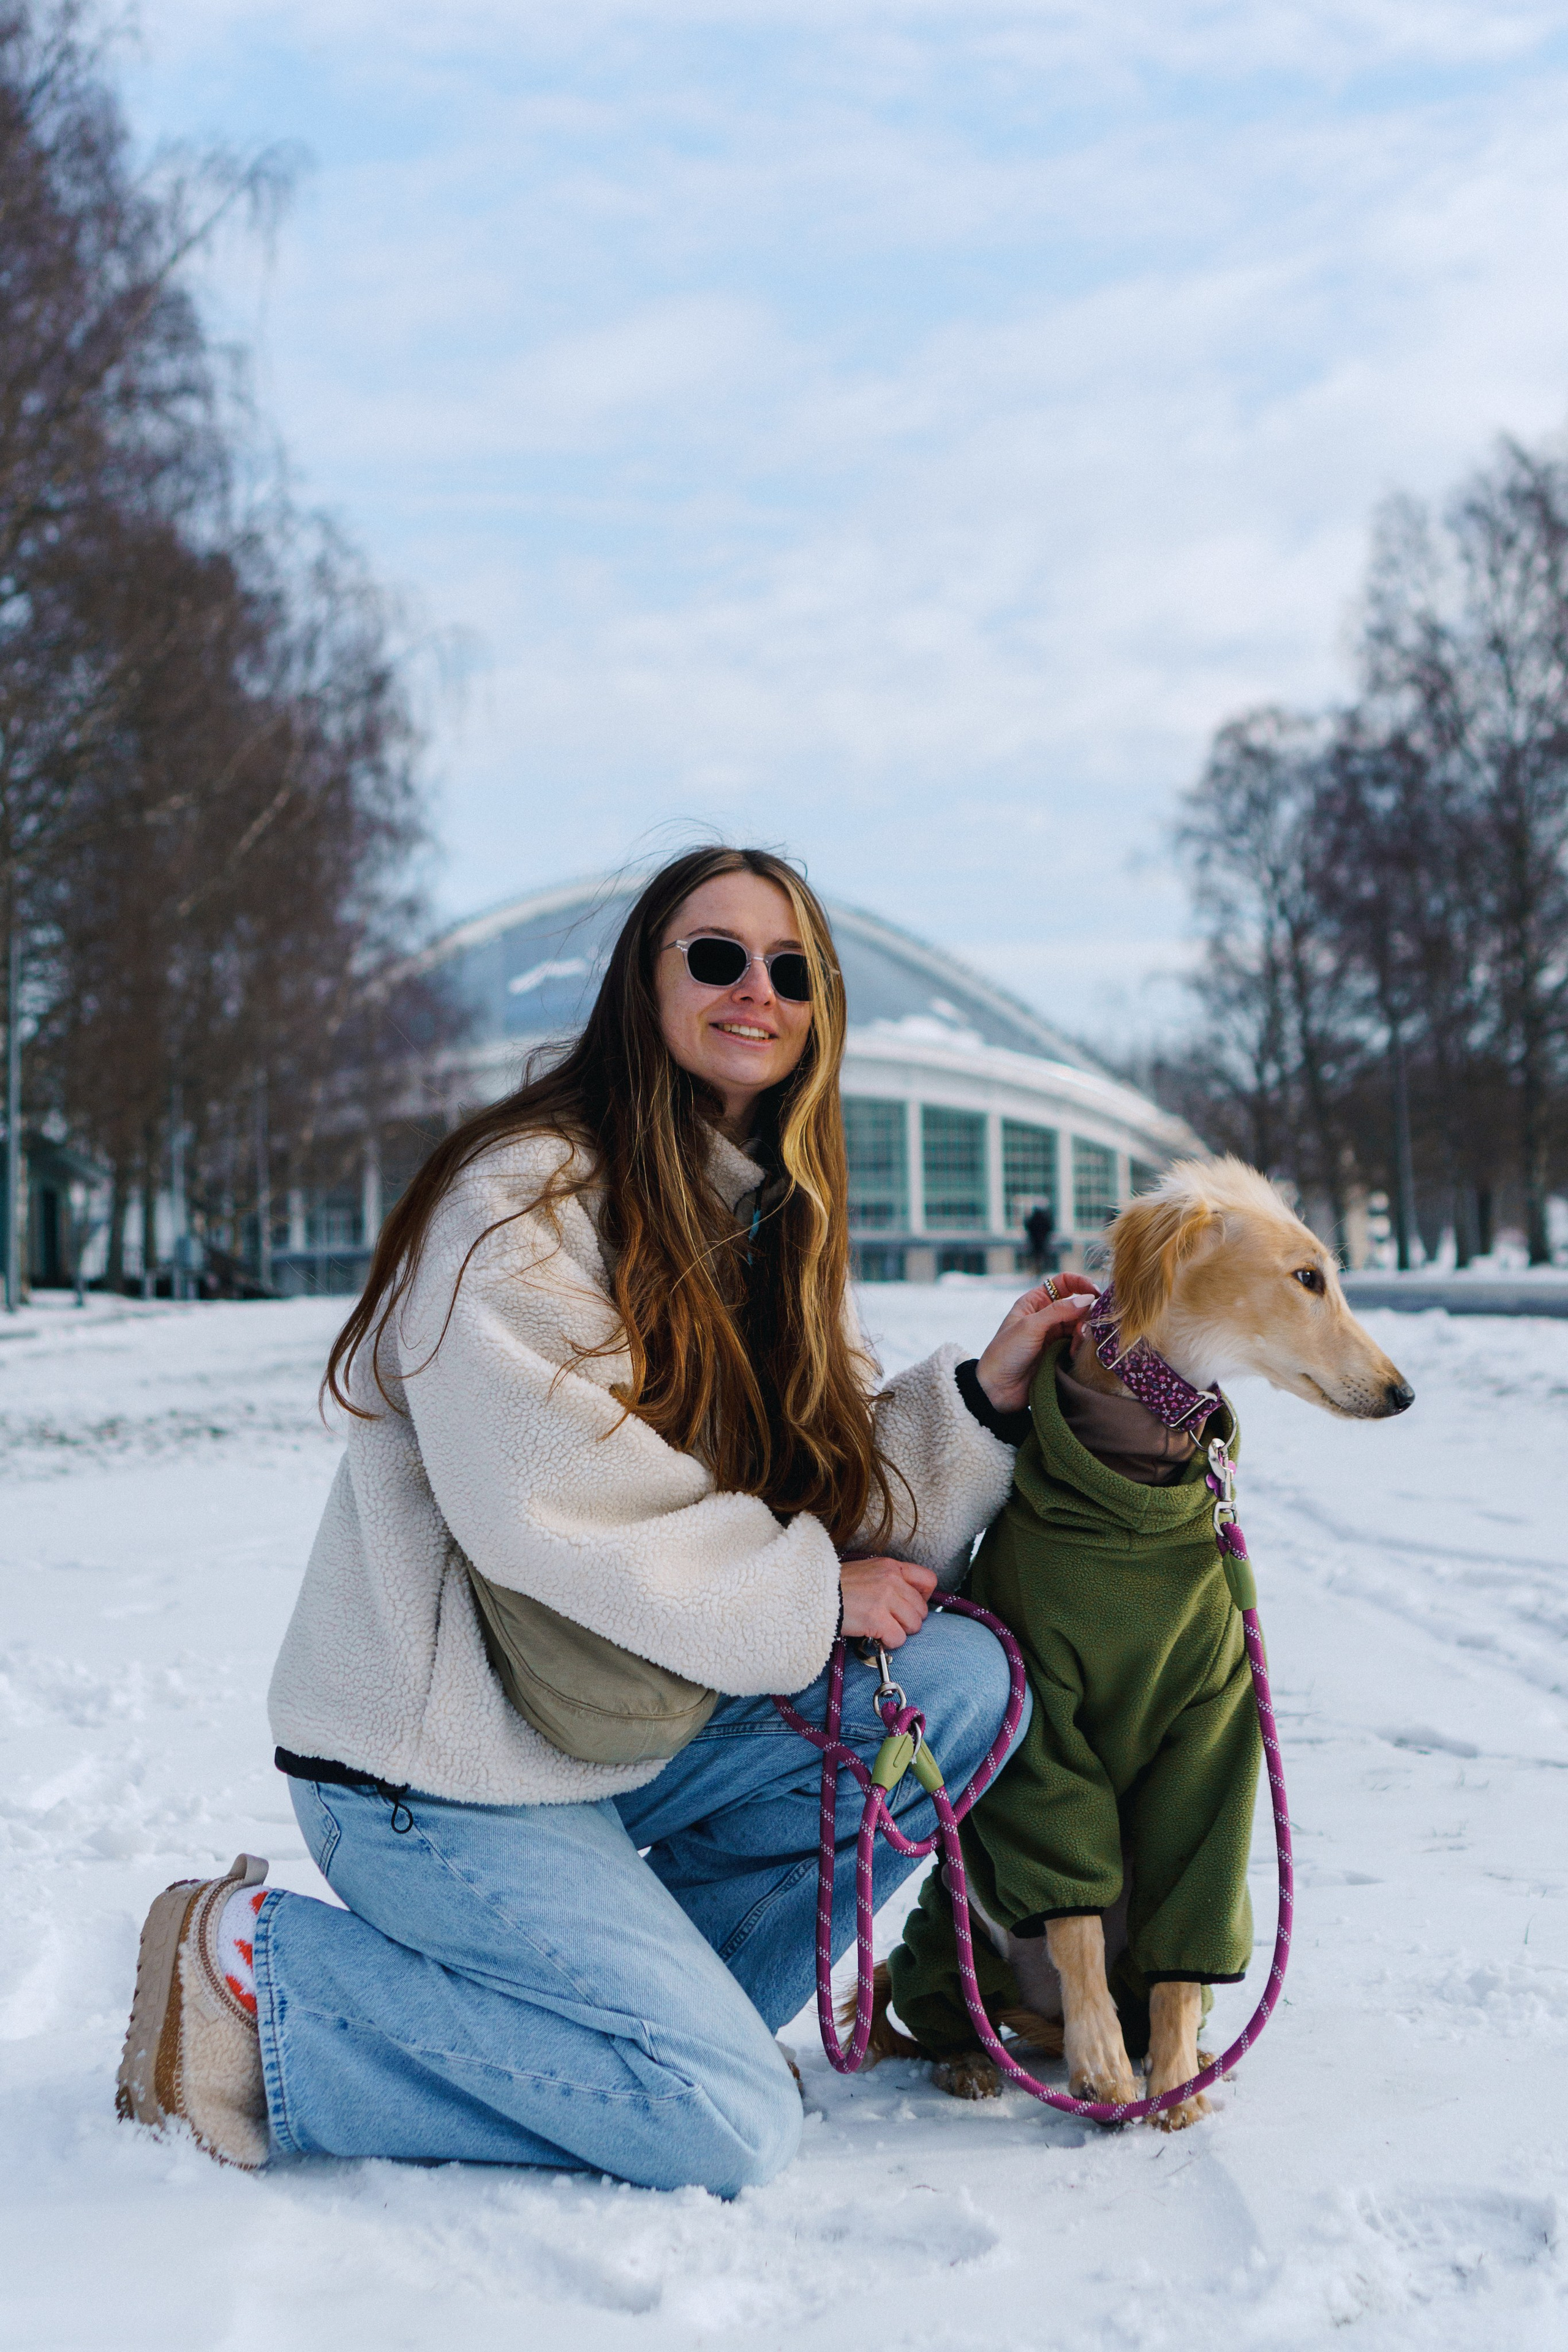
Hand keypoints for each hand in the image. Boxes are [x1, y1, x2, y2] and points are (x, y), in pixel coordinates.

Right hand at [839, 1555, 938, 1648]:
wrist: (811, 1594)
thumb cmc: (835, 1586)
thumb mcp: (867, 1572)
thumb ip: (889, 1581)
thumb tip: (906, 1600)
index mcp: (890, 1566)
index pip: (928, 1580)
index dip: (923, 1598)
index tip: (910, 1606)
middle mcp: (891, 1580)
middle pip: (921, 1609)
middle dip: (908, 1620)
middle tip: (890, 1622)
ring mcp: (885, 1599)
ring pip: (913, 1625)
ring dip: (899, 1632)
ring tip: (881, 1629)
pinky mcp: (876, 1619)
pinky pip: (898, 1639)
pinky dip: (888, 1643)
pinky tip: (874, 1636)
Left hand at [974, 1276, 1098, 1414]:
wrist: (997, 1389)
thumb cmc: (1006, 1353)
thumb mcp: (1030, 1326)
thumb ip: (1059, 1311)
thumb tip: (1089, 1299)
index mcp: (1035, 1302)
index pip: (1064, 1283)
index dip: (1081, 1284)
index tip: (1096, 1293)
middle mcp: (1046, 1316)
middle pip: (1077, 1305)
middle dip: (1085, 1315)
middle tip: (1083, 1329)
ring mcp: (1054, 1335)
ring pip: (1080, 1326)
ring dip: (1083, 1333)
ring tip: (1077, 1344)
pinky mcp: (1059, 1353)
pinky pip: (1079, 1344)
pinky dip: (1081, 1347)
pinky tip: (1074, 1354)